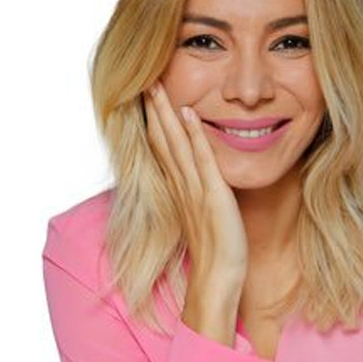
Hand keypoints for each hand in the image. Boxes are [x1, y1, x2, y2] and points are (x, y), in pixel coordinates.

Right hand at [143, 80, 248, 294]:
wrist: (217, 280)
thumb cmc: (216, 253)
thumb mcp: (206, 218)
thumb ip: (201, 198)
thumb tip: (206, 183)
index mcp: (179, 190)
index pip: (162, 149)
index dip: (154, 123)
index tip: (149, 99)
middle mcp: (181, 186)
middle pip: (161, 141)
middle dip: (153, 110)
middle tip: (145, 81)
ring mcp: (194, 190)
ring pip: (174, 144)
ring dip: (166, 114)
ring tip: (157, 86)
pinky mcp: (211, 195)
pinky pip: (200, 158)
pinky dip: (193, 135)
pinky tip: (189, 113)